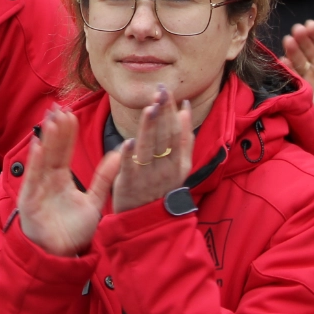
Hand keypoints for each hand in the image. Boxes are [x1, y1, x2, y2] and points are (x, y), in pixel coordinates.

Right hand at [17, 106, 121, 256]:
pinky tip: (37, 145)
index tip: (71, 113)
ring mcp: (37, 189)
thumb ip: (104, 178)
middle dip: (55, 129)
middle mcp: (47, 180)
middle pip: (52, 150)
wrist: (62, 256)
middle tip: (58, 107)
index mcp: (61, 179)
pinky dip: (34, 162)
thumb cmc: (74, 231)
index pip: (64, 150)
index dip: (67, 133)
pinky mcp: (30, 200)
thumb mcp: (94, 201)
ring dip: (46, 140)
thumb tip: (119, 154)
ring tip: (51, 120)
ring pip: (42, 159)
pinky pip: (32, 178)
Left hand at [111, 86, 193, 211]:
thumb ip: (184, 140)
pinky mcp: (129, 185)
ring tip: (150, 107)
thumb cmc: (162, 189)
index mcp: (178, 163)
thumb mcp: (180, 166)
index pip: (177, 133)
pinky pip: (130, 169)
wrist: (149, 223)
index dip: (174, 112)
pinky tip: (128, 141)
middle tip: (161, 90)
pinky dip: (129, 156)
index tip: (171, 92)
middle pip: (165, 137)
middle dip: (163, 112)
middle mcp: (165, 169)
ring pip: (149, 149)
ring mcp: (148, 177)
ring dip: (150, 128)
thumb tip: (184, 110)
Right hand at [284, 17, 313, 131]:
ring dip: (292, 49)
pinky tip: (284, 63)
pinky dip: (286, 68)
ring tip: (289, 42)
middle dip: (300, 36)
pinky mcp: (299, 83)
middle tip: (298, 31)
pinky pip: (290, 74)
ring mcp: (305, 70)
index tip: (310, 25)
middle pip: (305, 44)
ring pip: (296, 56)